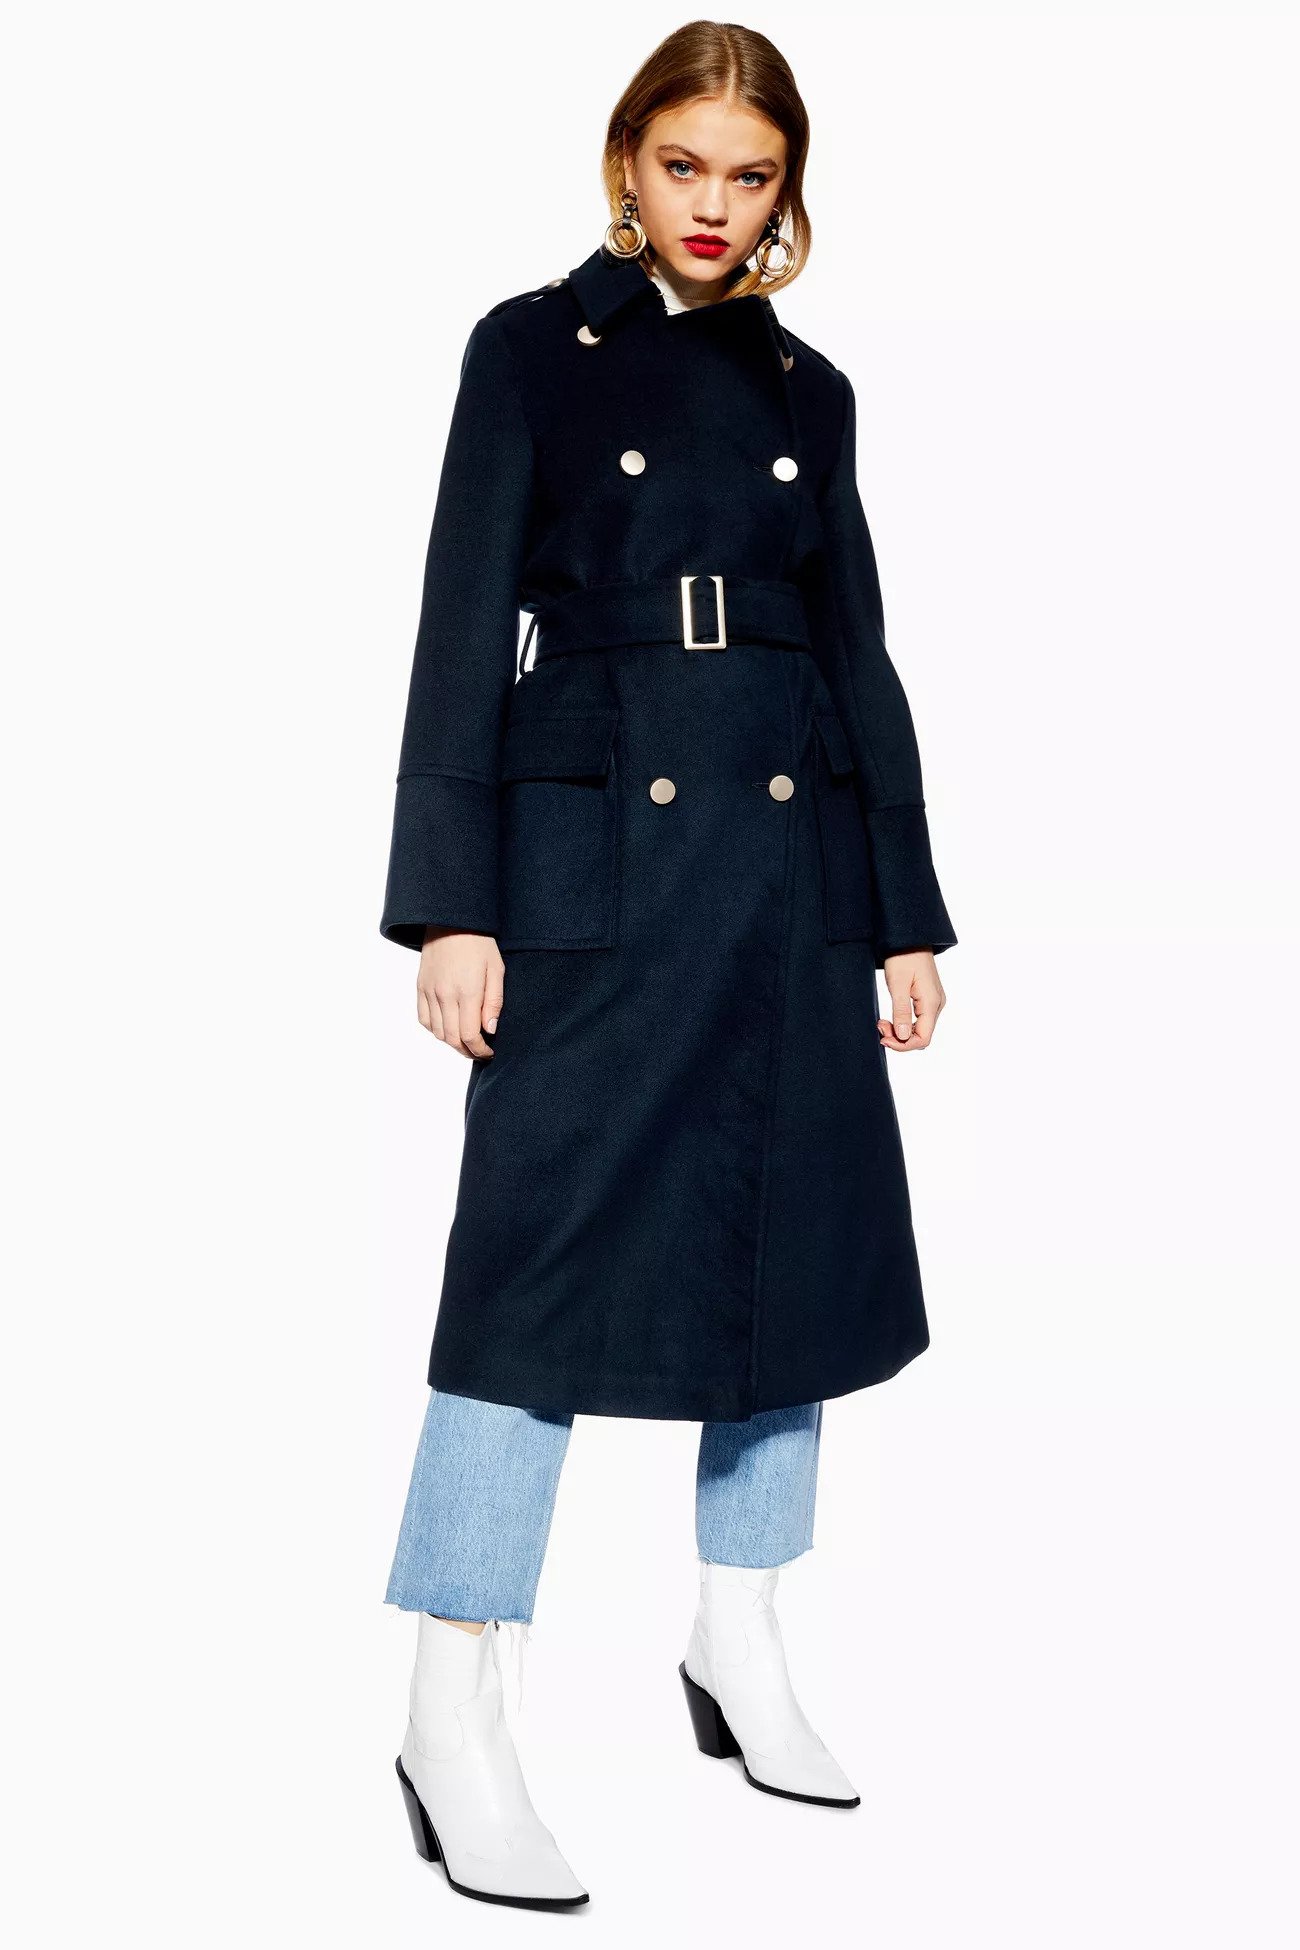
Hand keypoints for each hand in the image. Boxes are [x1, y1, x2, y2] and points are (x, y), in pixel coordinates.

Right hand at [417, 929, 503, 1059]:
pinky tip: (447, 1028)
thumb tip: (489, 1030)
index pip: (469, 1035)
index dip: (479, 1050)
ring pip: (437, 1032)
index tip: (488, 1052)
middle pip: (452, 1038)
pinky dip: (435, 1030)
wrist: (451, 921)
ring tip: (465, 1042)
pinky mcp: (421, 987)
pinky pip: (423, 1018)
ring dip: (451, 1042)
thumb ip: (494, 1002)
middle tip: (479, 1051)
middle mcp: (445, 995)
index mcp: (467, 991)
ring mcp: (429, 992)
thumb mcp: (496, 969)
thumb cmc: (479, 943)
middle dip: (467, 1050)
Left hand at [878, 951, 945, 1052]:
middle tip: (880, 1026)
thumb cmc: (903, 957)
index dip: (903, 1045)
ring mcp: (933, 1002)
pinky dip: (904, 1023)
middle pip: (921, 1036)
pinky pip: (918, 1020)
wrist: (909, 938)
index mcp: (932, 1003)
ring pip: (919, 1029)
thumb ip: (901, 1012)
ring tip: (883, 1022)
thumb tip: (902, 1037)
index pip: (923, 1038)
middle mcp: (937, 1005)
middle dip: (899, 1038)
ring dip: (900, 1031)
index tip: (884, 1038)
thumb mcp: (898, 984)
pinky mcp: (927, 998)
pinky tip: (891, 1018)